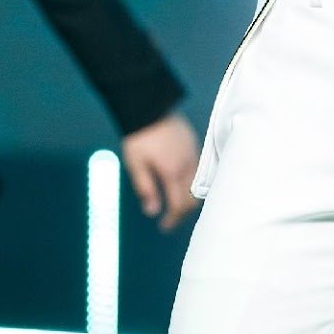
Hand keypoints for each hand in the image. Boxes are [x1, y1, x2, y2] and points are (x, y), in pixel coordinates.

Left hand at [121, 112, 201, 230]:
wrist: (148, 106)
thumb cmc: (138, 137)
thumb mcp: (136, 165)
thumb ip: (146, 189)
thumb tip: (153, 211)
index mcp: (172, 171)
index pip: (178, 205)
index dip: (172, 219)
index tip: (164, 227)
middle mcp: (187, 164)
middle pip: (192, 198)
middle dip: (182, 212)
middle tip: (170, 218)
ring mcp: (193, 153)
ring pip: (198, 184)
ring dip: (188, 198)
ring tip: (175, 203)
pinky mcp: (193, 144)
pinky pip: (198, 170)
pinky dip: (192, 182)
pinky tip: (181, 182)